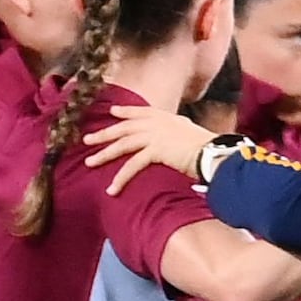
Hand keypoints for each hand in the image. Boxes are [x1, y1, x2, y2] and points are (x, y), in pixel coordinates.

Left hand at [89, 102, 214, 194]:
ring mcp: (155, 135)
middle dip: (104, 133)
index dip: (126, 112)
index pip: (142, 112)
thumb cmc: (208, 147)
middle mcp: (158, 123)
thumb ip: (178, 133)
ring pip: (123, 144)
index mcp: (167, 118)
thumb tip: (174, 142)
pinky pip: (132, 165)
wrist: (213, 153)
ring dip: (104, 154)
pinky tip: (112, 189)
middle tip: (87, 140)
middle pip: (125, 127)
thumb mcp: (191, 133)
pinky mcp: (155, 150)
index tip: (113, 112)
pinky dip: (121, 178)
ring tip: (90, 162)